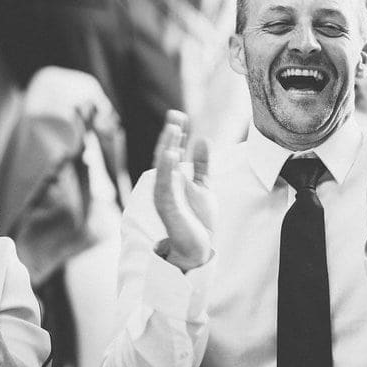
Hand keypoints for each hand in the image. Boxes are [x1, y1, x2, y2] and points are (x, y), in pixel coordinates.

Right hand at [153, 111, 214, 271]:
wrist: (199, 250)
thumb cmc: (198, 221)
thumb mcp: (204, 187)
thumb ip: (202, 166)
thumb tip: (202, 139)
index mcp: (173, 181)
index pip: (172, 152)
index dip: (176, 134)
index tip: (181, 115)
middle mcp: (165, 187)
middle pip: (164, 156)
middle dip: (169, 136)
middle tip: (175, 115)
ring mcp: (164, 197)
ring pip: (162, 169)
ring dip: (166, 148)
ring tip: (173, 130)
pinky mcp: (168, 209)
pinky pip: (164, 186)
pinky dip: (166, 170)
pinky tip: (171, 154)